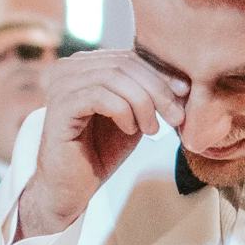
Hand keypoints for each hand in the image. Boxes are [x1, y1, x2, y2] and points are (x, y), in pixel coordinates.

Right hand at [14, 47, 182, 239]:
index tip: (185, 93)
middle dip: (157, 89)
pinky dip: (123, 112)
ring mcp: (61, 85)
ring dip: (143, 103)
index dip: (161, 72)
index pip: (129, 56)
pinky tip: (130, 130)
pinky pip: (100, 96)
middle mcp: (69, 68)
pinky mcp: (59, 106)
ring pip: (114, 77)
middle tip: (176, 116)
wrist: (71, 188)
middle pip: (124, 64)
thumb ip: (148, 93)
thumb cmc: (101, 151)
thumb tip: (184, 79)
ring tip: (152, 129)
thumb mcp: (133, 116)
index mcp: (86, 65)